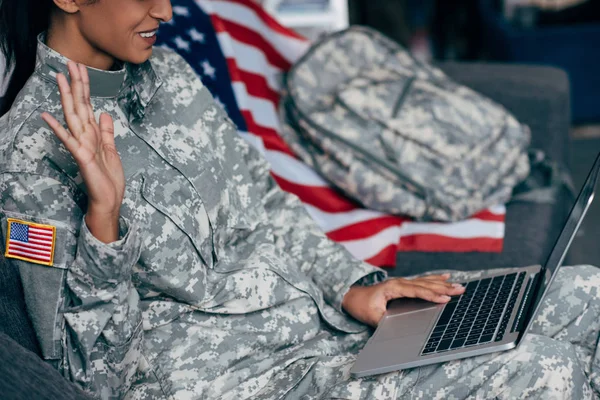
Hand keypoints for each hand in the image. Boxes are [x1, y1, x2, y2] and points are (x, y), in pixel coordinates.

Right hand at [41, 62, 124, 242]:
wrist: (109, 201)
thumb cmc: (108, 179)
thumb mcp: (112, 151)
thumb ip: (106, 132)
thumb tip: (104, 113)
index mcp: (93, 134)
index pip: (87, 105)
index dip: (85, 86)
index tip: (81, 67)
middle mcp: (85, 137)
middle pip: (79, 105)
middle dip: (75, 84)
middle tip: (70, 62)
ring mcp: (81, 146)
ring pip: (73, 117)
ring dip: (66, 97)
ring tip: (59, 79)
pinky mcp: (81, 157)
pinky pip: (69, 140)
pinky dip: (58, 128)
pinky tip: (47, 116)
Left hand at [342, 274, 464, 326]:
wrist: (352, 296)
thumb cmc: (361, 306)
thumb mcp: (370, 316)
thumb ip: (382, 321)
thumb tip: (395, 328)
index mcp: (393, 288)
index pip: (416, 291)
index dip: (431, 295)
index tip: (445, 299)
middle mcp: (399, 283)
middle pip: (425, 285)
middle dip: (444, 288)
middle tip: (461, 290)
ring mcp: (402, 282)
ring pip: (426, 282)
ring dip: (443, 284)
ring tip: (459, 285)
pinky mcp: (403, 285)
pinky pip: (422, 281)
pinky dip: (435, 280)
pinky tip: (445, 278)